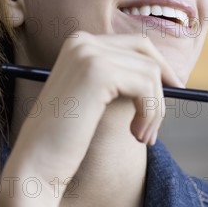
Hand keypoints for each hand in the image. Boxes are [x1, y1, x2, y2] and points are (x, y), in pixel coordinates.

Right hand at [0, 31, 181, 206]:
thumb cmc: (68, 138)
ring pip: (150, 71)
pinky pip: (146, 86)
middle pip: (146, 50)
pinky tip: (136, 135)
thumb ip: (123, 78)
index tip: (170, 92)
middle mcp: (82, 41)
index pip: (136, 43)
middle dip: (161, 84)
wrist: (37, 165)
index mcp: (79, 43)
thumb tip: (170, 74)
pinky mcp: (98, 71)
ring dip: (155, 109)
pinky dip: (150, 114)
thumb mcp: (97, 98)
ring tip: (143, 136)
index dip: (159, 67)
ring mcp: (88, 53)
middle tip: (160, 120)